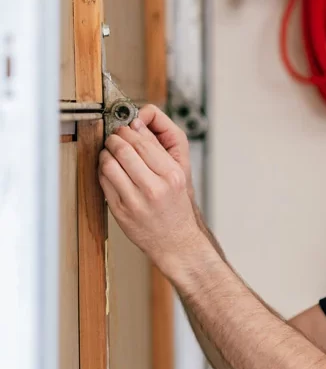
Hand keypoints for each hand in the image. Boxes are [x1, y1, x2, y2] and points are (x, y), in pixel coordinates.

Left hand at [99, 111, 207, 273]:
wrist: (176, 241)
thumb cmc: (177, 208)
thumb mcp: (179, 177)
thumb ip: (159, 151)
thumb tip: (138, 127)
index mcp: (172, 175)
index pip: (144, 142)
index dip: (129, 130)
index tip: (125, 127)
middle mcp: (154, 187)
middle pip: (124, 150)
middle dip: (115, 138)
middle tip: (114, 137)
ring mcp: (135, 200)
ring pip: (109, 164)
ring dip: (105, 153)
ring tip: (109, 152)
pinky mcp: (120, 210)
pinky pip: (103, 182)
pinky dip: (102, 171)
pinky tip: (108, 170)